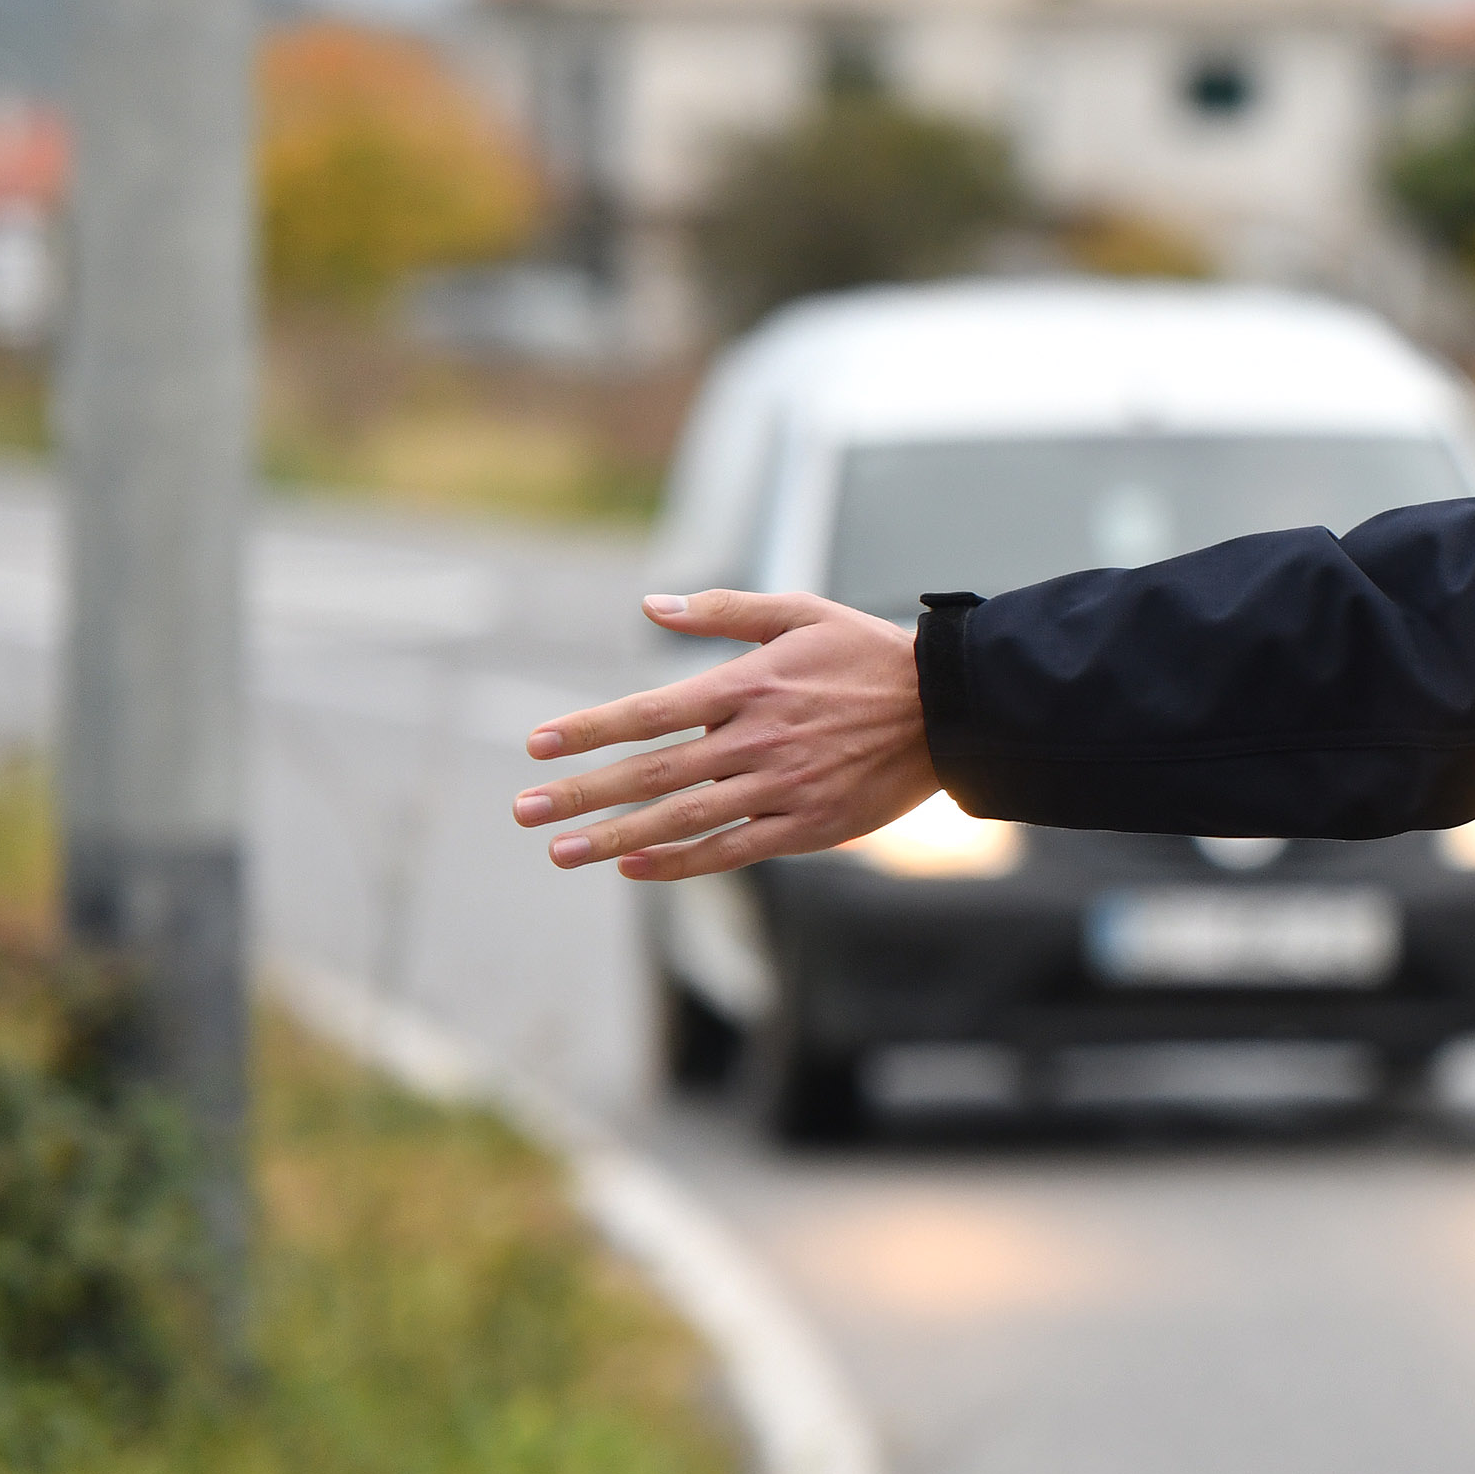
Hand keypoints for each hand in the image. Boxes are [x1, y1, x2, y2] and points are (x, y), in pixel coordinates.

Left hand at [513, 592, 943, 879]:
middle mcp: (757, 740)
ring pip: (684, 818)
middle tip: (524, 811)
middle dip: (582, 794)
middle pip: (653, 772)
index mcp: (749, 685)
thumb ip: (722, 613)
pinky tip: (636, 868)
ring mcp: (782, 787)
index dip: (590, 729)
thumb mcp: (800, 612)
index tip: (537, 747)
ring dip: (616, 837)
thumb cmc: (868, 655)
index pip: (650, 710)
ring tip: (562, 852)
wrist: (950, 708)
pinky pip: (733, 850)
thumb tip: (649, 605)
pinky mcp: (809, 825)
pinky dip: (681, 862)